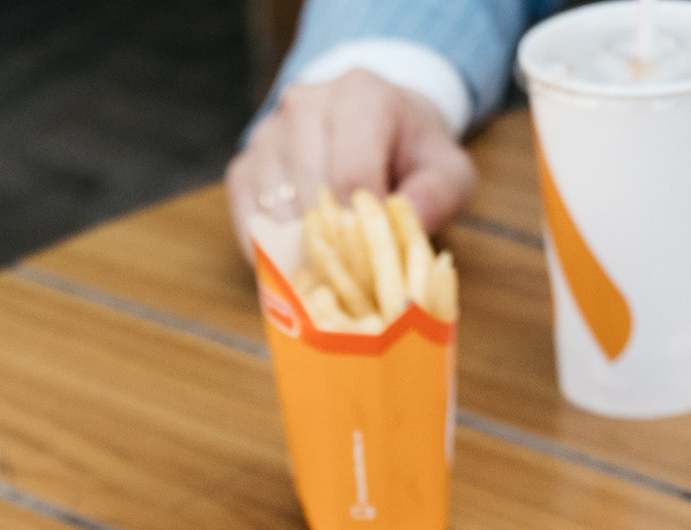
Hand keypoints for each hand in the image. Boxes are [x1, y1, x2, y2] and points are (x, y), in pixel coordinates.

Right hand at [225, 70, 477, 257]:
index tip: (379, 254)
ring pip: (277, 211)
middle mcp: (304, 104)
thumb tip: (407, 221)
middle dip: (336, 242)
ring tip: (333, 266)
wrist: (375, 124)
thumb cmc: (410, 153)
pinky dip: (273, 251)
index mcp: (359, 95)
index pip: (351, 173)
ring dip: (303, 249)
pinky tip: (302, 260)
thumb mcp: (447, 169)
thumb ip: (438, 194)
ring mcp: (267, 135)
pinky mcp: (244, 166)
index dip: (364, 225)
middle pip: (311, 194)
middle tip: (358, 272)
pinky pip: (249, 221)